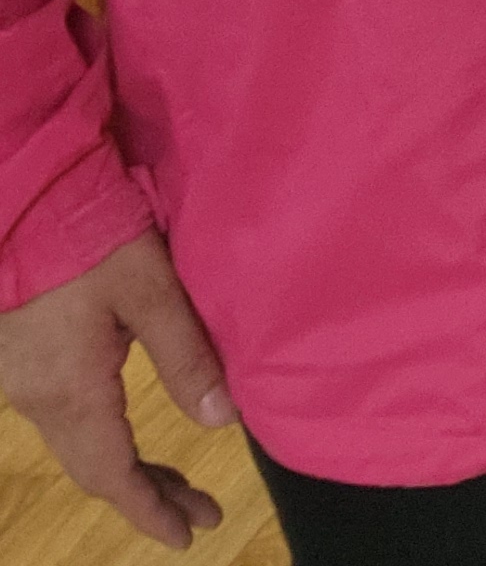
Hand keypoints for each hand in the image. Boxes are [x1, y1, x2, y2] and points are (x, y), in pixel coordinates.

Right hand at [0, 231, 230, 548]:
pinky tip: (125, 429)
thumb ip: (187, 355)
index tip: (188, 536)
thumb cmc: (90, 236)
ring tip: (173, 484)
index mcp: (71, 392)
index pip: (113, 473)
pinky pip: (62, 417)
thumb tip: (222, 422)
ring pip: (77, 444)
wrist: (22, 197)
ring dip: (125, 467)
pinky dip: (101, 437)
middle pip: (94, 467)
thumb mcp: (150, 291)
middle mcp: (37, 398)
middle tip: (197, 515)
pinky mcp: (19, 357)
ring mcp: (21, 380)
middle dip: (147, 494)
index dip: (151, 509)